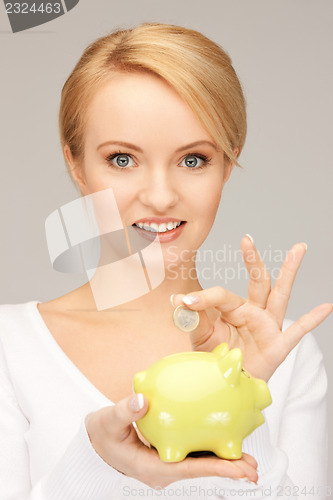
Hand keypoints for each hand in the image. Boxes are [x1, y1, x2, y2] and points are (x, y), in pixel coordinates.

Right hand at [85, 393, 258, 487]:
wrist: (94, 444)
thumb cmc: (101, 435)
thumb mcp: (107, 422)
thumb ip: (124, 411)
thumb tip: (141, 400)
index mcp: (153, 467)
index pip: (190, 470)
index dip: (217, 469)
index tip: (240, 469)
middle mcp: (164, 470)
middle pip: (201, 470)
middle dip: (228, 470)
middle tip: (254, 468)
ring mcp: (167, 463)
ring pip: (200, 464)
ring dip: (223, 462)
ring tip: (248, 460)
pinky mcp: (167, 454)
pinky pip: (192, 453)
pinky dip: (209, 449)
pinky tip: (221, 437)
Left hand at [172, 237, 332, 381]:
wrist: (224, 386)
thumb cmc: (214, 358)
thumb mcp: (199, 336)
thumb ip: (193, 316)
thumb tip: (178, 300)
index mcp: (232, 309)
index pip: (221, 295)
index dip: (202, 298)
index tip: (182, 302)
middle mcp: (252, 313)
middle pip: (256, 282)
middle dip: (253, 260)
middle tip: (248, 239)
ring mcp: (267, 327)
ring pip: (280, 294)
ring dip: (289, 271)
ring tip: (298, 249)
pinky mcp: (277, 346)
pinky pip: (298, 330)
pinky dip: (312, 319)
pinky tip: (327, 307)